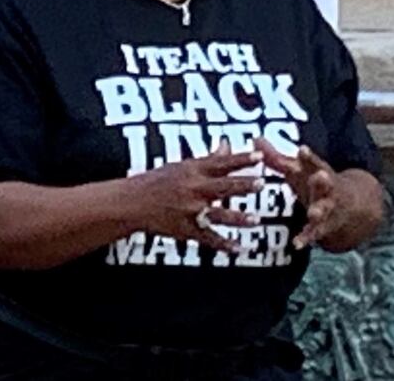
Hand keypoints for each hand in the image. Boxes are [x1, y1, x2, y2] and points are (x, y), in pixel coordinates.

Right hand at [131, 145, 264, 252]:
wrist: (131, 203)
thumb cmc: (158, 180)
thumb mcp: (183, 166)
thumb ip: (209, 159)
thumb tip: (227, 144)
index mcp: (194, 170)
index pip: (222, 163)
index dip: (241, 159)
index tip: (260, 156)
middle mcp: (193, 189)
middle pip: (222, 186)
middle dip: (242, 186)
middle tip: (261, 183)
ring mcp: (189, 210)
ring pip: (217, 215)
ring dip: (237, 218)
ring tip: (256, 220)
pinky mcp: (185, 229)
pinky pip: (207, 239)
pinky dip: (223, 245)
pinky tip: (238, 248)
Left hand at [256, 140, 351, 249]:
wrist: (347, 206)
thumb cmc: (313, 183)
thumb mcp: (297, 170)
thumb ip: (276, 157)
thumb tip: (254, 139)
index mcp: (317, 172)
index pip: (313, 162)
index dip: (308, 156)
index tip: (302, 149)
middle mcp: (325, 189)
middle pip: (325, 183)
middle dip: (322, 180)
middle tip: (321, 176)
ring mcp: (326, 208)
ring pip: (323, 209)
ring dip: (318, 211)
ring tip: (313, 213)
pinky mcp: (323, 227)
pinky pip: (315, 233)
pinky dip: (307, 238)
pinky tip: (297, 244)